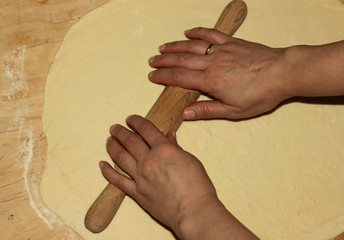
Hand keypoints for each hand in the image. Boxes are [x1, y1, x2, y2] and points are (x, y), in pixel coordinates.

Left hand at [100, 115, 217, 234]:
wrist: (192, 210)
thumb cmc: (197, 185)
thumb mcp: (190, 159)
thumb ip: (176, 147)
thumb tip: (169, 135)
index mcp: (163, 149)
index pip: (146, 129)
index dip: (136, 121)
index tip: (130, 119)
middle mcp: (148, 160)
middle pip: (129, 141)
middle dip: (120, 132)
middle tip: (114, 128)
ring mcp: (140, 177)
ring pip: (120, 157)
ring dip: (112, 147)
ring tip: (108, 140)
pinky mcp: (137, 193)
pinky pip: (118, 180)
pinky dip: (108, 172)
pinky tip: (102, 164)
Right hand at [148, 27, 290, 119]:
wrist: (283, 73)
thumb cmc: (261, 94)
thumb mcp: (234, 110)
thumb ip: (208, 110)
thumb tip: (186, 113)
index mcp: (211, 81)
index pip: (179, 78)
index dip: (164, 77)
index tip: (152, 76)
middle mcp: (212, 63)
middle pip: (181, 60)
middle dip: (164, 61)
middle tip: (152, 61)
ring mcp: (222, 50)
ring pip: (192, 46)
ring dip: (175, 46)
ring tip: (162, 47)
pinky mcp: (232, 42)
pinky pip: (211, 34)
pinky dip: (198, 32)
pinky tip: (189, 32)